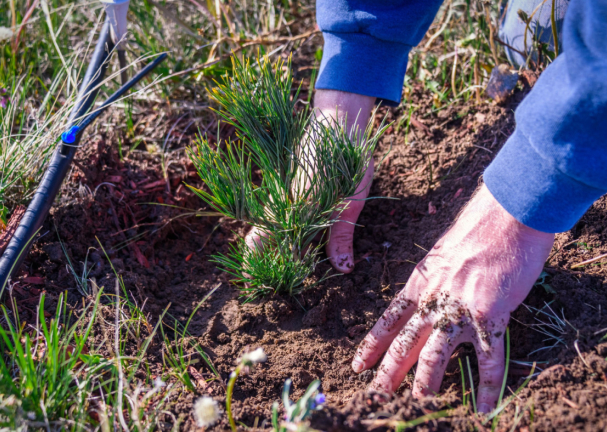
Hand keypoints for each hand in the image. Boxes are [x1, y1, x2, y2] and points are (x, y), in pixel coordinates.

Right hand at [247, 89, 375, 272]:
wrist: (339, 118)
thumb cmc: (347, 158)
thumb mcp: (351, 200)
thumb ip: (341, 235)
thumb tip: (342, 270)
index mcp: (293, 208)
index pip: (263, 245)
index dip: (256, 268)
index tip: (255, 288)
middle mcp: (281, 202)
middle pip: (259, 240)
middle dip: (259, 265)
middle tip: (265, 288)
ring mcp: (281, 192)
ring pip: (266, 228)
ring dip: (267, 251)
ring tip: (275, 273)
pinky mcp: (287, 184)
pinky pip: (275, 214)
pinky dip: (276, 233)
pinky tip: (288, 244)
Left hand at [352, 185, 554, 411]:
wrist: (507, 215)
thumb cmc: (480, 227)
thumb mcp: (444, 252)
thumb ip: (437, 278)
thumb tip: (436, 292)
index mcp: (421, 283)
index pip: (388, 320)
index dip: (372, 346)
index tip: (358, 365)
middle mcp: (433, 299)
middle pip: (404, 343)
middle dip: (388, 372)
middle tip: (376, 394)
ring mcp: (459, 310)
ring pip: (434, 355)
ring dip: (425, 380)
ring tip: (419, 399)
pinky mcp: (490, 316)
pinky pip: (487, 360)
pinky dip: (485, 387)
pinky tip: (482, 407)